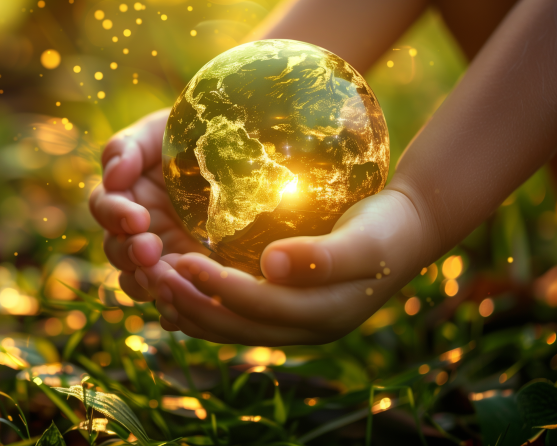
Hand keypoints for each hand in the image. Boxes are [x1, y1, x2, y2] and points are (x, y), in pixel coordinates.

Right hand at [90, 109, 207, 301]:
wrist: (242, 148)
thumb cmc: (195, 133)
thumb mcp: (160, 130)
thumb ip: (128, 147)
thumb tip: (112, 176)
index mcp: (126, 194)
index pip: (105, 208)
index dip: (115, 216)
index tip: (137, 217)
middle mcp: (140, 228)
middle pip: (116, 251)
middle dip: (129, 253)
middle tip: (149, 250)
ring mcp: (167, 252)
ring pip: (138, 280)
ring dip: (146, 281)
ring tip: (167, 277)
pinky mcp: (194, 272)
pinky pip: (175, 296)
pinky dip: (172, 303)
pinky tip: (184, 302)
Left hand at [136, 188, 430, 345]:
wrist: (405, 232)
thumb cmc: (386, 229)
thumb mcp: (364, 240)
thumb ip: (322, 256)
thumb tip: (271, 264)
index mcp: (322, 314)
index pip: (258, 307)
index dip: (217, 287)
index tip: (180, 260)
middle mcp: (304, 329)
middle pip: (235, 327)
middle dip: (192, 304)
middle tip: (153, 276)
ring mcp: (293, 325)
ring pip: (230, 329)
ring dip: (191, 310)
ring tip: (156, 284)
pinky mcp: (284, 311)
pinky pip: (235, 319)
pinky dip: (204, 308)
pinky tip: (179, 288)